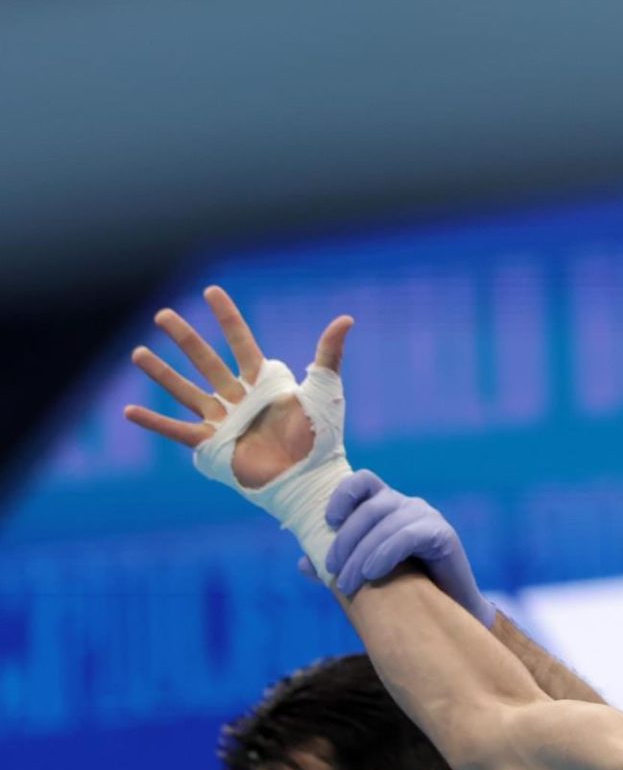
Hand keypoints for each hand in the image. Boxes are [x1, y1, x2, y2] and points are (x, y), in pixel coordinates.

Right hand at [125, 286, 352, 488]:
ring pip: (186, 391)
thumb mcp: (324, 390)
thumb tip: (346, 318)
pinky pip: (177, 430)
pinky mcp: (213, 446)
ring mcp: (224, 422)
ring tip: (137, 353)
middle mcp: (240, 399)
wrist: (310, 478)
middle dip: (185, 339)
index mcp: (264, 384)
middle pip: (206, 362)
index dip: (227, 318)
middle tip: (162, 315)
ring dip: (161, 373)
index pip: (241, 343)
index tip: (211, 291)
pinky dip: (154, 422)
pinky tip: (128, 412)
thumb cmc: (321, 438)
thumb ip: (329, 354)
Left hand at [299, 471, 496, 627]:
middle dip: (345, 540)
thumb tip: (303, 563)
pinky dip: (385, 553)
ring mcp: (428, 517)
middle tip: (333, 572)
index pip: (363, 481)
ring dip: (361, 554)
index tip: (327, 522)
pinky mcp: (443, 534)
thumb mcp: (365, 573)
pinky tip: (373, 574)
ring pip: (386, 523)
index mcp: (387, 506)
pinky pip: (407, 536)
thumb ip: (338, 564)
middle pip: (370, 507)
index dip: (342, 495)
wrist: (448, 613)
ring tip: (348, 583)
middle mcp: (408, 505)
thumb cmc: (405, 590)